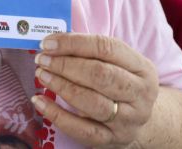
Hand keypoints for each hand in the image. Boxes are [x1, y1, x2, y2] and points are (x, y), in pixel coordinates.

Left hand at [33, 33, 158, 147]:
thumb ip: (90, 51)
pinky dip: (57, 115)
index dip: (74, 43)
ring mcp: (128, 120)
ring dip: (61, 86)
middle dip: (66, 65)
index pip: (106, 48)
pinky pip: (82, 130)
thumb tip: (53, 42)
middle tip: (42, 60)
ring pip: (92, 102)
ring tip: (42, 75)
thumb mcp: (117, 63)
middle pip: (101, 75)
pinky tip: (40, 101)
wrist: (137, 119)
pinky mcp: (112, 139)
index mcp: (142, 68)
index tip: (48, 43)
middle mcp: (140, 94)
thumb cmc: (119, 82)